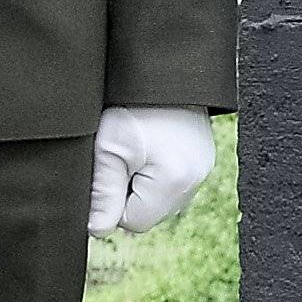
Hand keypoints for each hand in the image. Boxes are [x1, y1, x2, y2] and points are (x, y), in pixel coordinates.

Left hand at [89, 107, 214, 236]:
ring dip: (144, 183)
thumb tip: (96, 230)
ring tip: (138, 150)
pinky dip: (159, 172)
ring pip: (161, 200)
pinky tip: (152, 148)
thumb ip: (103, 193)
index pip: (132, 222)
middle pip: (150, 213)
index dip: (113, 200)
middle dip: (130, 192)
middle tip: (122, 156)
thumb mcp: (109, 148)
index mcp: (173, 182)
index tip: (110, 168)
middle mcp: (195, 181)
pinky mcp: (204, 160)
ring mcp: (203, 170)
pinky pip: (174, 183)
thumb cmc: (134, 105)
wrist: (163, 72)